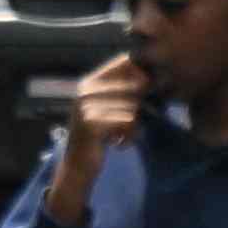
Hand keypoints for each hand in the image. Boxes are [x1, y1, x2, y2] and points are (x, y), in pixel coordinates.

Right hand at [54, 47, 149, 219]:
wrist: (78, 164)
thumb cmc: (99, 136)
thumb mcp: (107, 110)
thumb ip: (124, 94)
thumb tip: (149, 78)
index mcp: (89, 83)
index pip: (122, 63)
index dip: (140, 74)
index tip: (144, 94)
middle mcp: (85, 90)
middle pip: (132, 88)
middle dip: (138, 108)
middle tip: (129, 127)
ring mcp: (86, 106)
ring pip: (131, 107)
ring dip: (134, 127)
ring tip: (122, 137)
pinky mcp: (92, 123)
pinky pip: (127, 122)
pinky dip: (130, 136)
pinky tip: (120, 144)